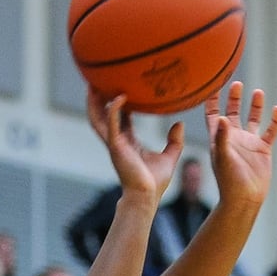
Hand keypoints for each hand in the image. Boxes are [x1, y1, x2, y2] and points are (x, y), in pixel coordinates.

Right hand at [86, 89, 183, 203]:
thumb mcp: (169, 157)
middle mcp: (117, 140)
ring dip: (95, 100)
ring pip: (98, 117)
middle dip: (98, 97)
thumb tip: (181, 124)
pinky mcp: (116, 147)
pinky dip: (115, 110)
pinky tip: (120, 97)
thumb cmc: (155, 182)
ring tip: (95, 82)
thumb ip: (174, 141)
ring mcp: (114, 143)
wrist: (147, 197)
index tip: (122, 87)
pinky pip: (112, 124)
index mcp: (127, 141)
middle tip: (98, 79)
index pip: (120, 118)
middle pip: (102, 114)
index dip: (119, 103)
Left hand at [203, 82, 276, 207]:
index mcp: (219, 137)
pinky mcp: (263, 149)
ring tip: (257, 92)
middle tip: (236, 83)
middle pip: (232, 111)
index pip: (213, 114)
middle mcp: (233, 137)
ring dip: (255, 106)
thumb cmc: (229, 181)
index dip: (212, 99)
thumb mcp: (223, 157)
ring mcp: (249, 143)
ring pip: (252, 118)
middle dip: (233, 97)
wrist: (245, 199)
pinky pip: (270, 131)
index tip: (213, 83)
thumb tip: (223, 118)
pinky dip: (275, 121)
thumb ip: (223, 137)